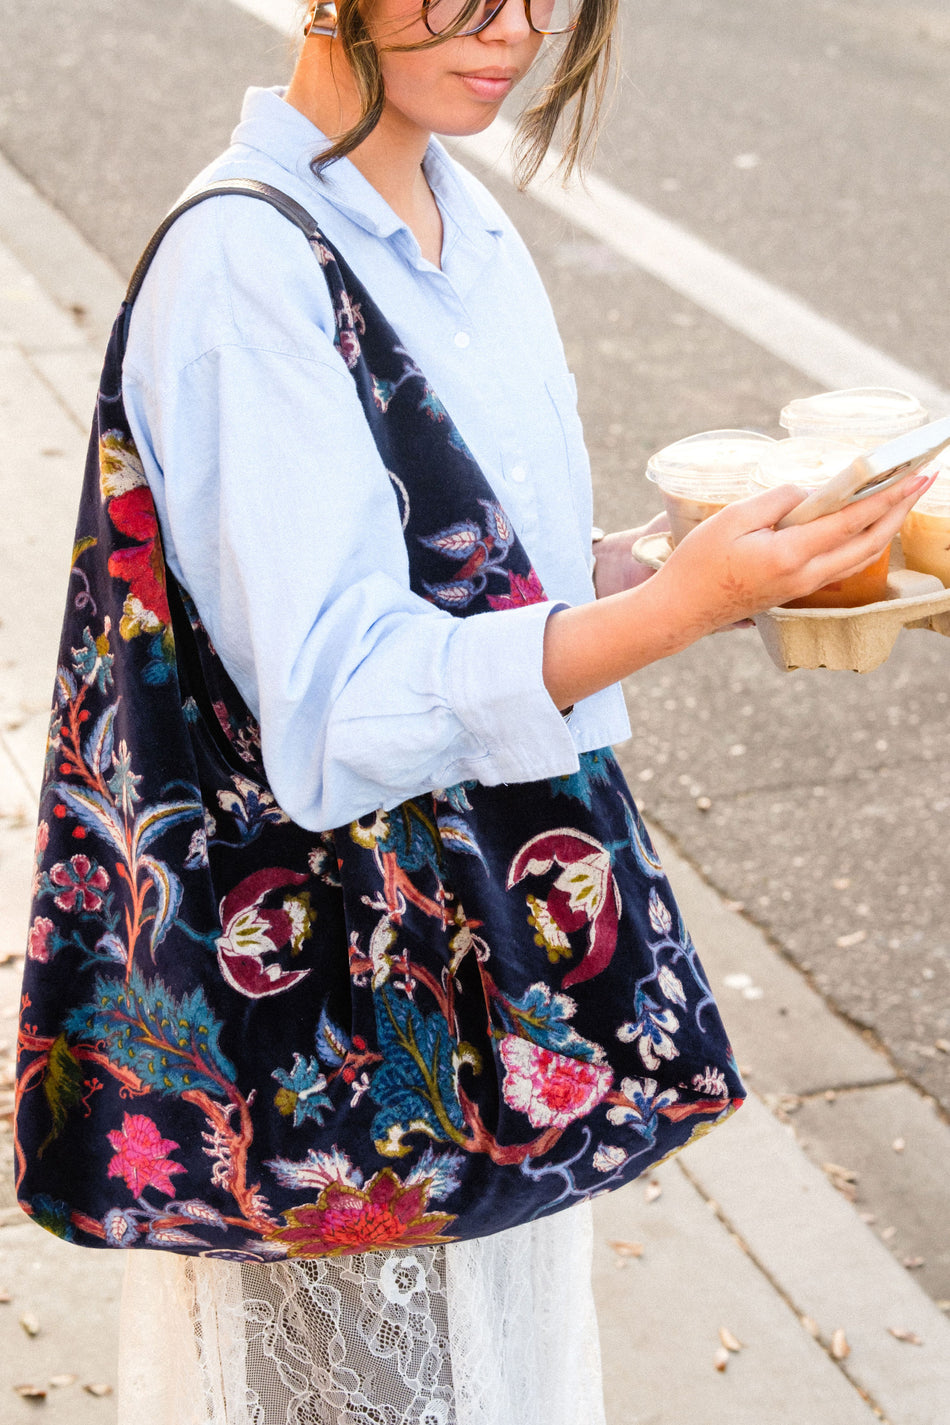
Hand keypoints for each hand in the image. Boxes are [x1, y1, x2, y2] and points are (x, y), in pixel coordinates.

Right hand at [542, 469, 933, 711]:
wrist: (683, 610)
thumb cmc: (699, 564)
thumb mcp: (732, 519)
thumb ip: (776, 501)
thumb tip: (808, 492)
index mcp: (791, 554)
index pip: (852, 521)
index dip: (887, 495)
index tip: (915, 474)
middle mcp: (805, 574)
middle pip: (869, 541)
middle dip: (899, 509)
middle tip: (923, 480)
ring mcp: (803, 586)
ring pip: (859, 556)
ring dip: (886, 527)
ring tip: (902, 500)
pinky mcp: (795, 589)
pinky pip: (842, 564)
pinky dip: (863, 542)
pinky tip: (866, 527)